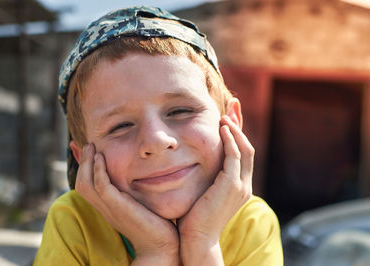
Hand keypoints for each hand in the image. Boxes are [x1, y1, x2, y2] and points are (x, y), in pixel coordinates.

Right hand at [75, 144, 179, 264]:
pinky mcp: (119, 208)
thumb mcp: (140, 204)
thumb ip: (134, 192)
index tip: (89, 151)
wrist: (161, 246)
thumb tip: (140, 177)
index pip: (87, 186)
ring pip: (86, 184)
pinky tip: (101, 158)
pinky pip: (102, 187)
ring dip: (87, 163)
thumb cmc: (155, 225)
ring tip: (91, 147)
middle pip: (82, 183)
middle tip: (87, 144)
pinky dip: (98, 171)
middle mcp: (105, 208)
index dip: (85, 168)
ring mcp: (110, 209)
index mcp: (108, 207)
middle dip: (82, 162)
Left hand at [177, 115, 253, 264]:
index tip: (230, 114)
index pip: (242, 152)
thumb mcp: (203, 192)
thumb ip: (205, 177)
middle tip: (233, 105)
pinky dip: (230, 141)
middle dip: (240, 124)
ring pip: (245, 149)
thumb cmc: (194, 217)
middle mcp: (244, 184)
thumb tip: (192, 162)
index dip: (238, 132)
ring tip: (224, 114)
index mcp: (238, 185)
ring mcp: (240, 185)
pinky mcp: (232, 186)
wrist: (197, 239)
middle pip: (248, 146)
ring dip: (235, 129)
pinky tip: (221, 128)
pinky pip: (235, 157)